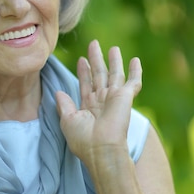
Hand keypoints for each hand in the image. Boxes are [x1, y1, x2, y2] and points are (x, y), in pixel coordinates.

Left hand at [55, 40, 141, 167]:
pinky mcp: (126, 97)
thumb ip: (64, 105)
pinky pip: (133, 82)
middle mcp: (102, 100)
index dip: (84, 72)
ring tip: (113, 48)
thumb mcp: (68, 121)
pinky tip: (135, 60)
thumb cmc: (83, 139)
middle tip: (94, 44)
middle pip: (99, 74)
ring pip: (114, 74)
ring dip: (114, 61)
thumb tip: (58, 92)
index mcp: (88, 106)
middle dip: (96, 59)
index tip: (82, 60)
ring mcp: (114, 98)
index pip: (86, 84)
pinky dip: (135, 71)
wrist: (101, 149)